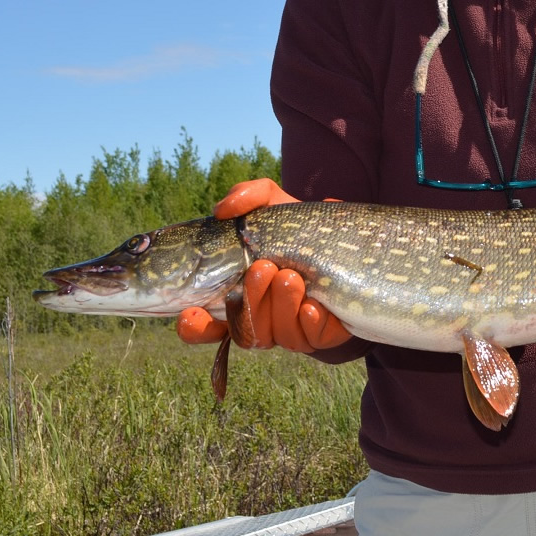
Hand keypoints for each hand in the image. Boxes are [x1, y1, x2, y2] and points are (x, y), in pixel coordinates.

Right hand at [173, 178, 351, 351]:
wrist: (346, 239)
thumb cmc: (298, 226)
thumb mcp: (274, 203)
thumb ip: (249, 196)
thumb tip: (223, 208)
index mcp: (240, 296)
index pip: (208, 326)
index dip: (195, 328)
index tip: (190, 314)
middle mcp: (263, 319)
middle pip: (245, 329)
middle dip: (252, 300)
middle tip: (264, 267)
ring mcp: (292, 330)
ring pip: (277, 336)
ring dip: (281, 307)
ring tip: (291, 276)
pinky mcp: (324, 334)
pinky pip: (312, 339)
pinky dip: (309, 323)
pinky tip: (313, 305)